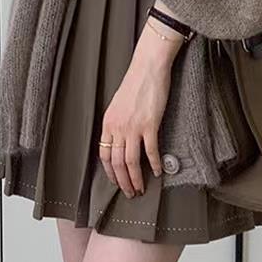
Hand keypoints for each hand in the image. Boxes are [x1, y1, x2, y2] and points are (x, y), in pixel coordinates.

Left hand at [98, 21, 183, 197]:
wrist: (148, 68)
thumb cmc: (135, 83)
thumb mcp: (118, 104)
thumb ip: (117, 122)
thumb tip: (121, 140)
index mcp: (108, 123)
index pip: (104, 155)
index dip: (110, 173)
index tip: (117, 182)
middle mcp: (118, 127)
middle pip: (117, 163)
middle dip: (123, 182)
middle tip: (130, 193)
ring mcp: (133, 127)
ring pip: (131, 162)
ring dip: (136, 179)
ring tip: (141, 188)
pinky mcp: (150, 125)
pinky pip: (150, 151)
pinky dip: (153, 165)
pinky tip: (157, 172)